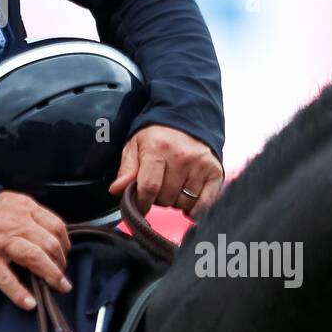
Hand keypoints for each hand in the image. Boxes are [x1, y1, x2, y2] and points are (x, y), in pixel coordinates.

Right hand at [0, 191, 72, 311]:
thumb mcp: (13, 203)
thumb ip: (32, 215)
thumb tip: (53, 236)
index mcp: (24, 208)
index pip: (56, 226)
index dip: (65, 243)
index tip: (65, 254)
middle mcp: (16, 224)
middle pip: (50, 243)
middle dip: (61, 262)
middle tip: (62, 274)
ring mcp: (2, 243)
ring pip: (35, 257)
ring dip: (52, 275)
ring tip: (58, 286)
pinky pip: (7, 279)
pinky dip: (20, 293)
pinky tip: (29, 302)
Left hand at [108, 125, 222, 217]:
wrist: (186, 122)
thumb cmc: (157, 138)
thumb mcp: (135, 147)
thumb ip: (126, 170)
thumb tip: (115, 190)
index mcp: (157, 148)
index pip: (149, 187)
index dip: (142, 203)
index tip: (140, 206)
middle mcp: (182, 156)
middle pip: (166, 198)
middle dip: (158, 198)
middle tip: (159, 186)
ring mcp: (201, 164)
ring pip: (183, 203)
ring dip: (175, 202)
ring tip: (173, 187)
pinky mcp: (215, 171)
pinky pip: (204, 204)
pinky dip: (195, 209)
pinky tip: (188, 204)